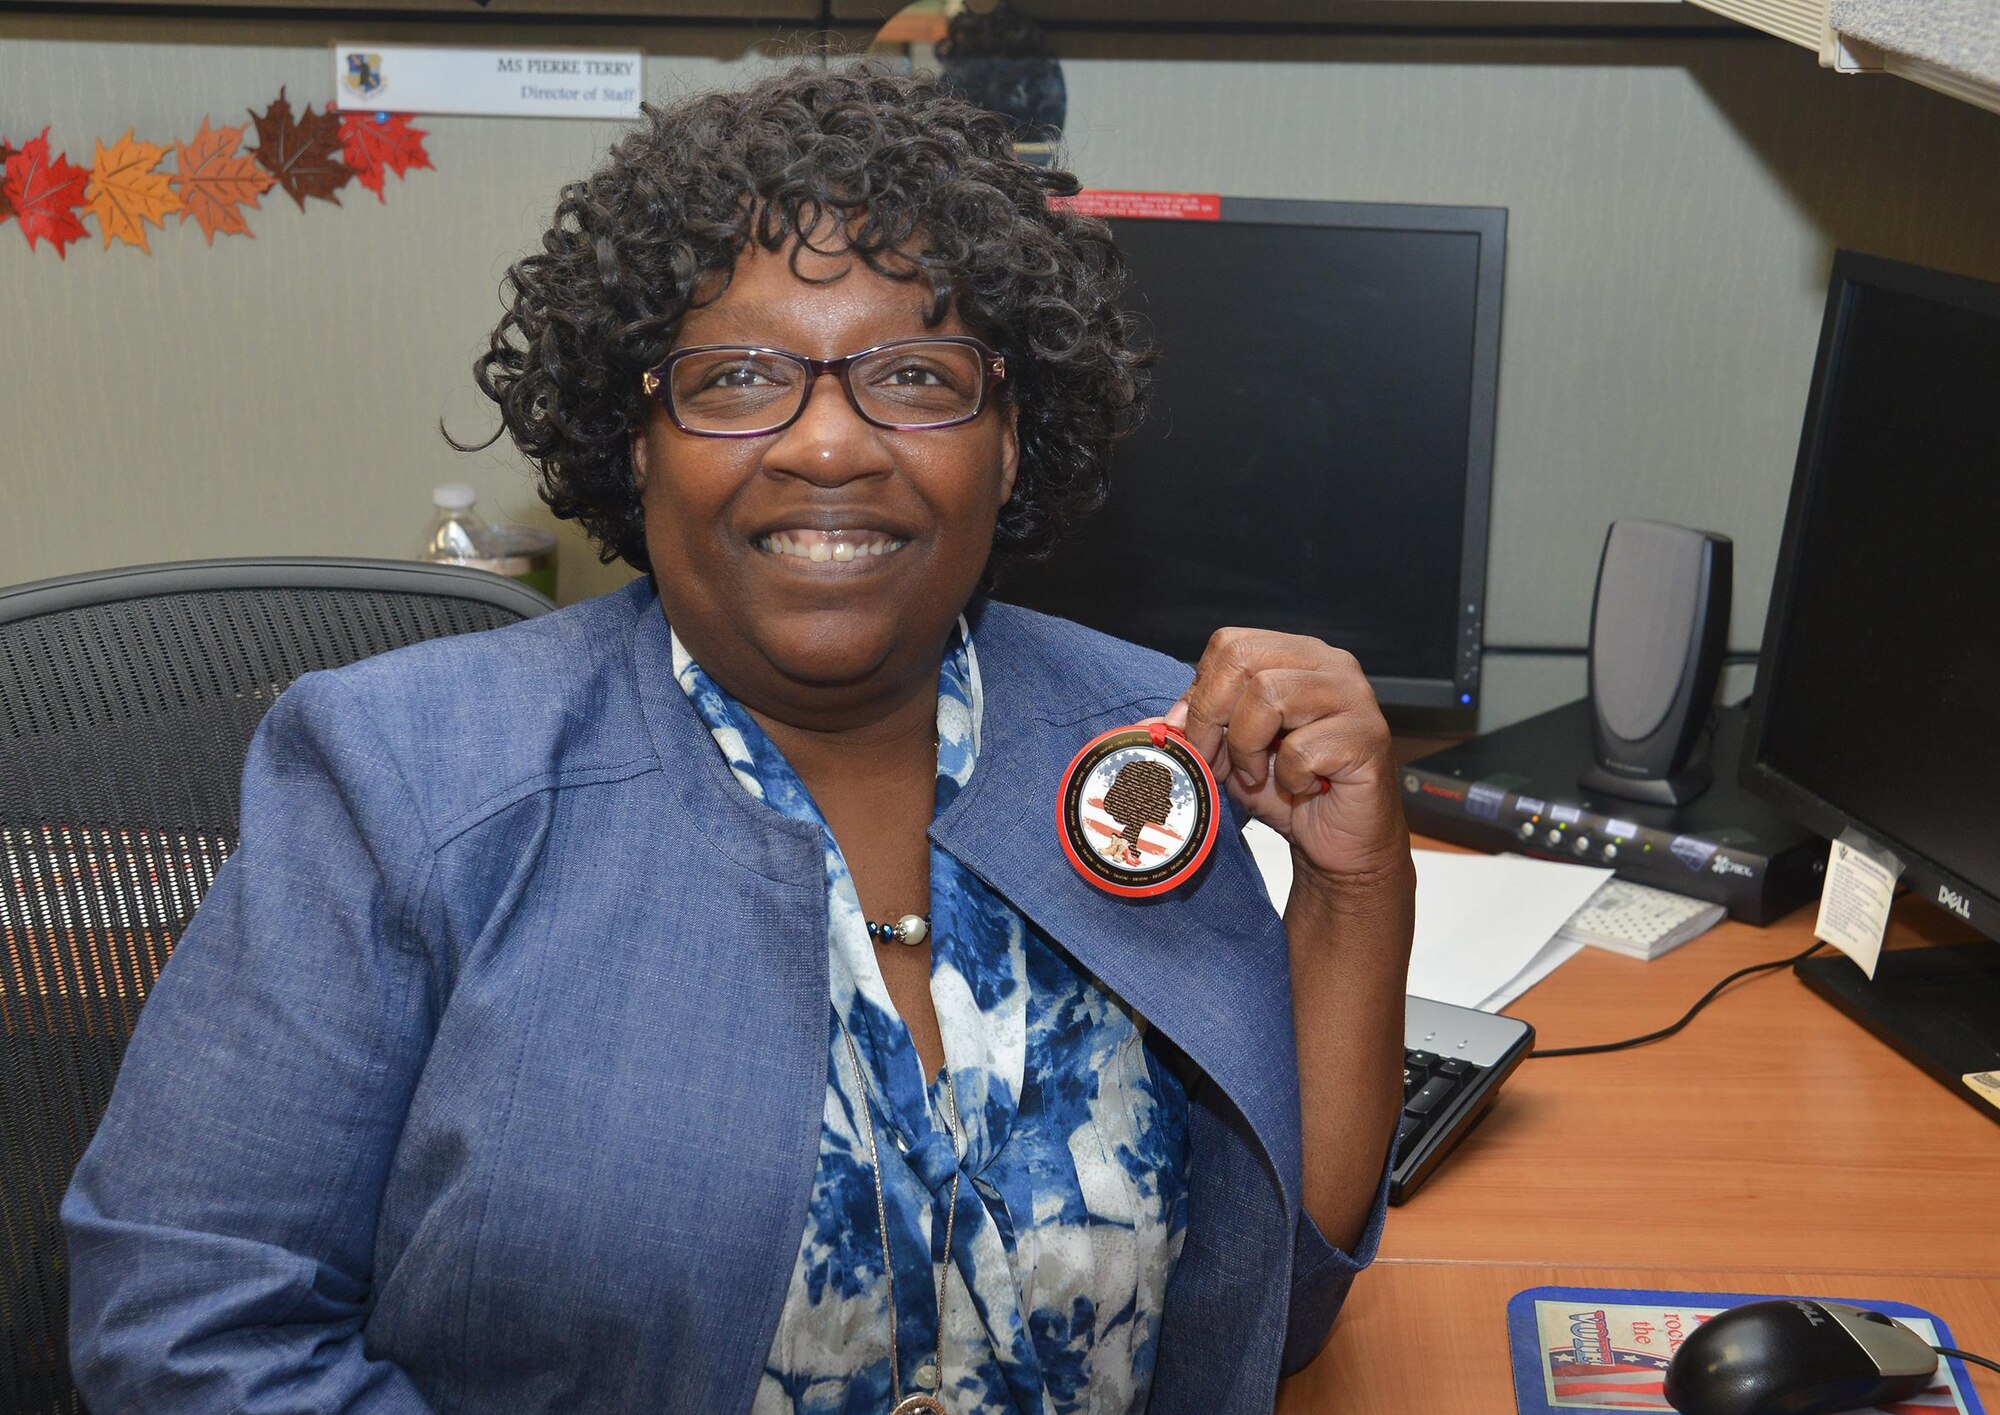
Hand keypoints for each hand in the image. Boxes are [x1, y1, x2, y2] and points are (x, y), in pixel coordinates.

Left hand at [1165, 628, 1408, 886]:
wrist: (1340, 845)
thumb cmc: (1289, 794)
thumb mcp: (1229, 757)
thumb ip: (1196, 732)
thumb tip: (1154, 723)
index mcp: (1294, 656)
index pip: (1228, 645)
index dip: (1199, 695)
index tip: (1193, 740)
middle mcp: (1328, 664)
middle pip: (1242, 658)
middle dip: (1212, 717)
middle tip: (1215, 762)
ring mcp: (1353, 696)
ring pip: (1269, 694)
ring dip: (1247, 748)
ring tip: (1258, 776)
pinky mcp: (1367, 736)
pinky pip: (1302, 748)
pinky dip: (1289, 778)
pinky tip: (1303, 788)